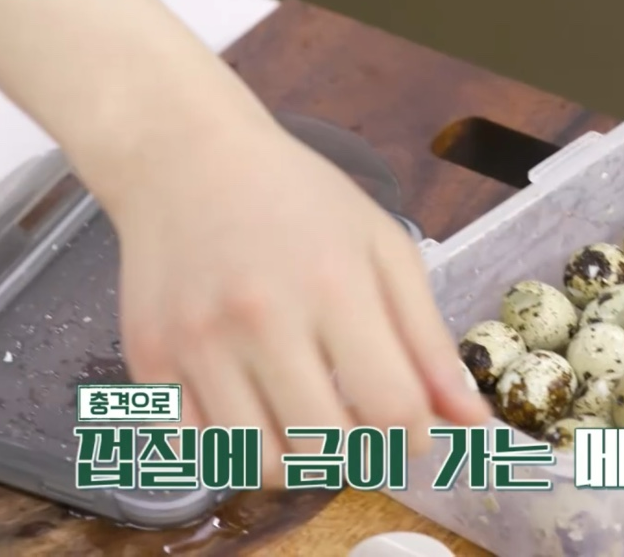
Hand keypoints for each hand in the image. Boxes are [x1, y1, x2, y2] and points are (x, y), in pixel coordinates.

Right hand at [106, 113, 490, 484]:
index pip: (392, 407)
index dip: (416, 437)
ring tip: (313, 427)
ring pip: (261, 463)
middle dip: (362, 455)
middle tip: (365, 431)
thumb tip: (473, 421)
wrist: (187, 159)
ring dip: (301, 464)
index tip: (414, 431)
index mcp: (333, 286)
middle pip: (326, 446)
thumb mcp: (382, 248)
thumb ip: (429, 340)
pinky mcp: (149, 359)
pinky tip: (258, 416)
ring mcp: (197, 343)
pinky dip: (236, 451)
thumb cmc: (297, 198)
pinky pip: (198, 450)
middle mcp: (260, 319)